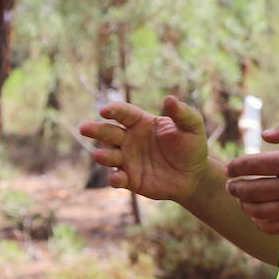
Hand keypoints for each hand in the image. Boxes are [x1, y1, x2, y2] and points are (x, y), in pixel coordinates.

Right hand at [79, 95, 208, 202]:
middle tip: (84, 128)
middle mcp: (130, 140)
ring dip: (103, 155)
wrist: (194, 176)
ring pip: (109, 155)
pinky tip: (116, 178)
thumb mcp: (192, 127)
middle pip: (109, 132)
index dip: (113, 110)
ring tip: (100, 155)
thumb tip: (169, 99)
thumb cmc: (191, 146)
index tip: (105, 111)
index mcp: (141, 123)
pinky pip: (118, 178)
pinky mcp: (131, 180)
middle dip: (96, 130)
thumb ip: (182, 113)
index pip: (123, 113)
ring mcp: (128, 160)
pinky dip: (115, 178)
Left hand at [224, 118, 278, 233]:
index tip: (230, 168)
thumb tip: (265, 135)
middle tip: (231, 185)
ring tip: (242, 200)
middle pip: (249, 191)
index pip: (252, 165)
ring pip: (257, 211)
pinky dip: (259, 222)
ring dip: (244, 205)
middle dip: (234, 188)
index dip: (235, 166)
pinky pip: (271, 227)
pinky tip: (258, 214)